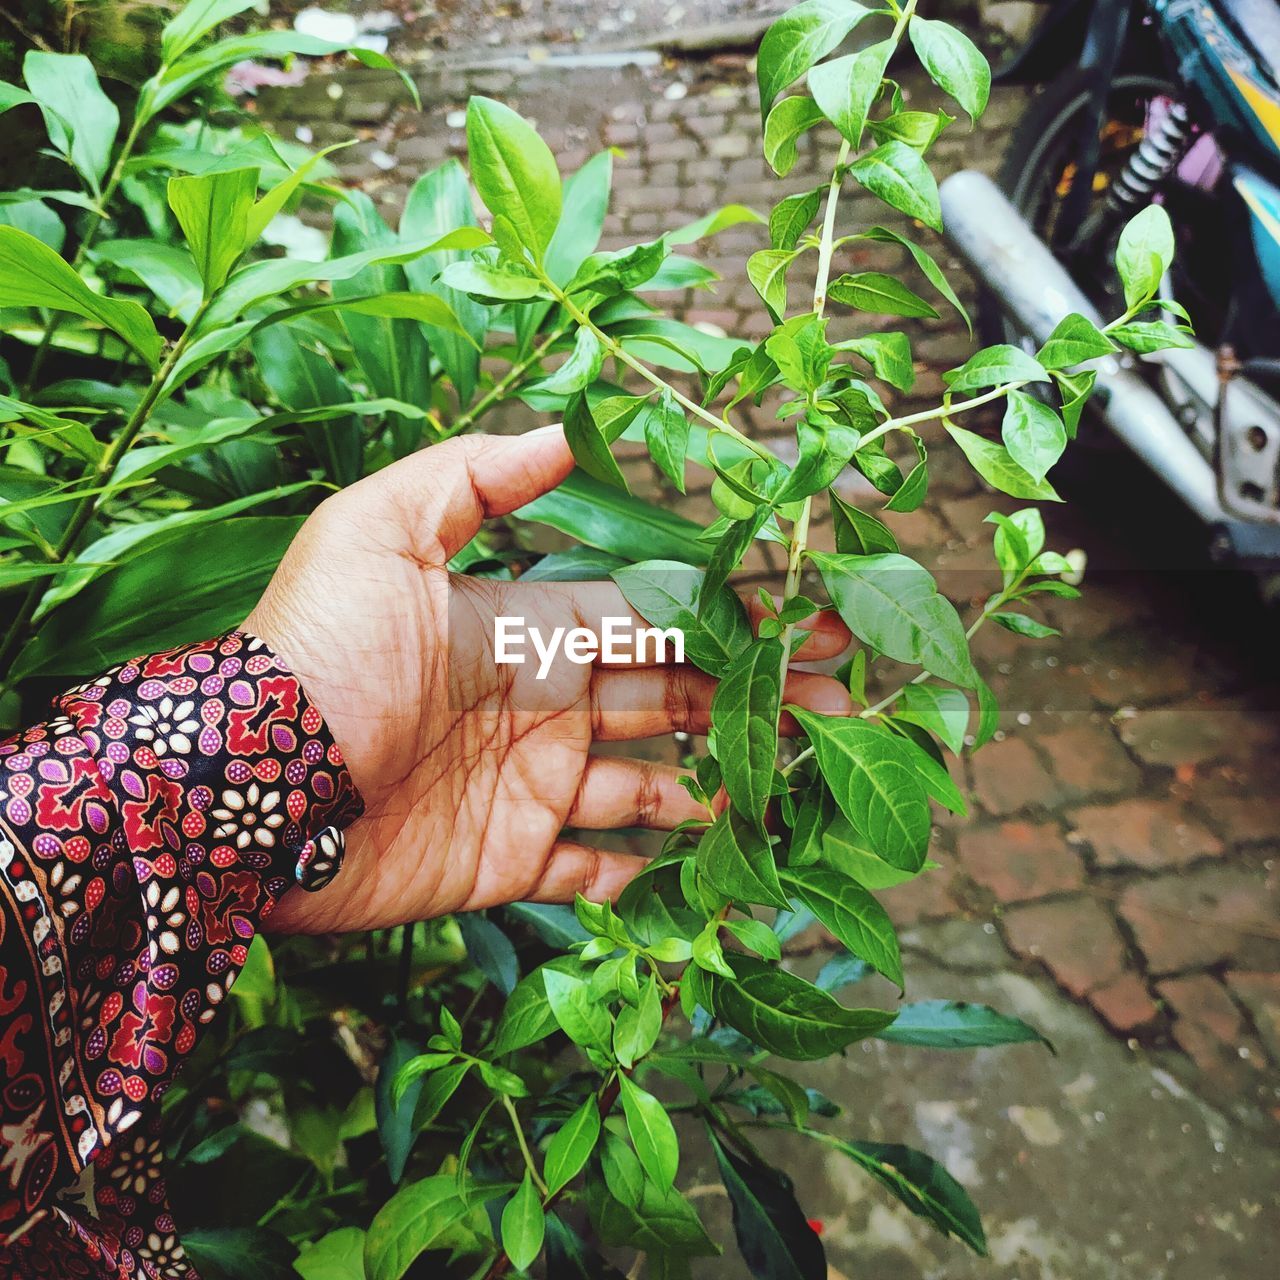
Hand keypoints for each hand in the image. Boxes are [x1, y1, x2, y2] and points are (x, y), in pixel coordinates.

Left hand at [245, 427, 851, 932]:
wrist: (242, 789)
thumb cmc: (315, 652)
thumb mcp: (380, 531)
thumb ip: (475, 478)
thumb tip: (566, 428)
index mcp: (528, 633)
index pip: (652, 619)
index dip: (730, 618)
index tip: (808, 620)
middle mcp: (542, 709)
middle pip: (669, 700)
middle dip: (751, 700)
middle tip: (836, 705)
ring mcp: (528, 791)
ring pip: (648, 789)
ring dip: (717, 786)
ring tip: (788, 785)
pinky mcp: (506, 865)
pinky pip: (590, 872)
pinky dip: (637, 873)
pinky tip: (690, 865)